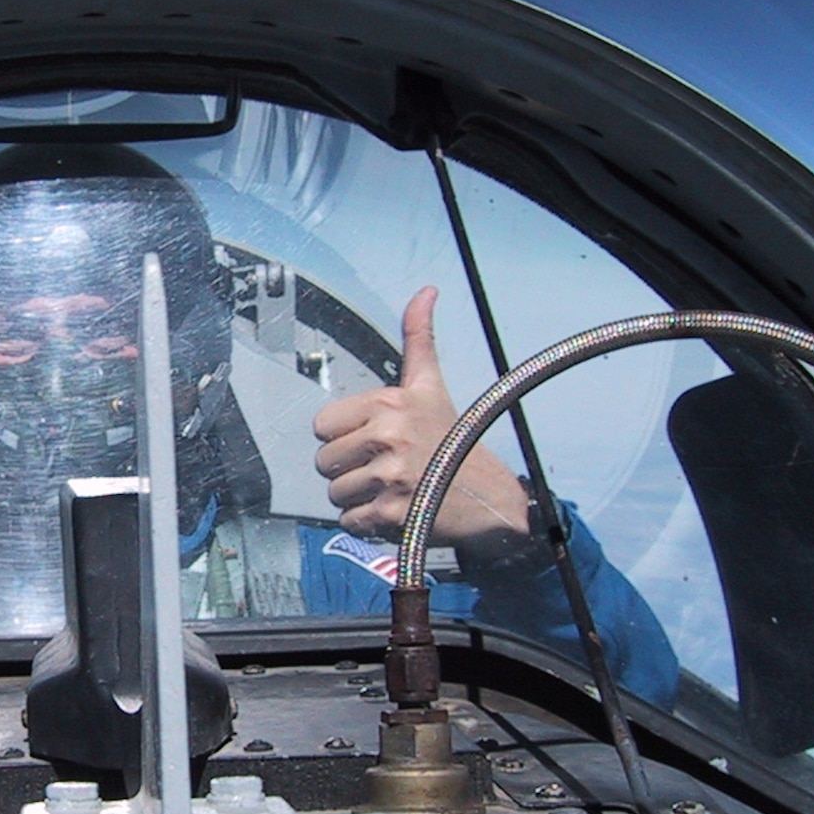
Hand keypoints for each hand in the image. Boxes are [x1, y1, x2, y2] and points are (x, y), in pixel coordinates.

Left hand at [312, 286, 530, 553]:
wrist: (492, 498)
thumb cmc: (453, 439)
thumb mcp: (431, 385)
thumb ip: (418, 338)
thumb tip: (426, 290)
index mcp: (389, 403)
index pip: (322, 426)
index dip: (343, 437)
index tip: (373, 440)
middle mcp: (389, 435)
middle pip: (324, 462)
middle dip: (348, 470)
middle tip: (384, 468)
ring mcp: (392, 476)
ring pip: (334, 493)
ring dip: (356, 498)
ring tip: (391, 489)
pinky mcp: (394, 513)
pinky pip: (350, 521)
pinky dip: (366, 523)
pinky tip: (394, 510)